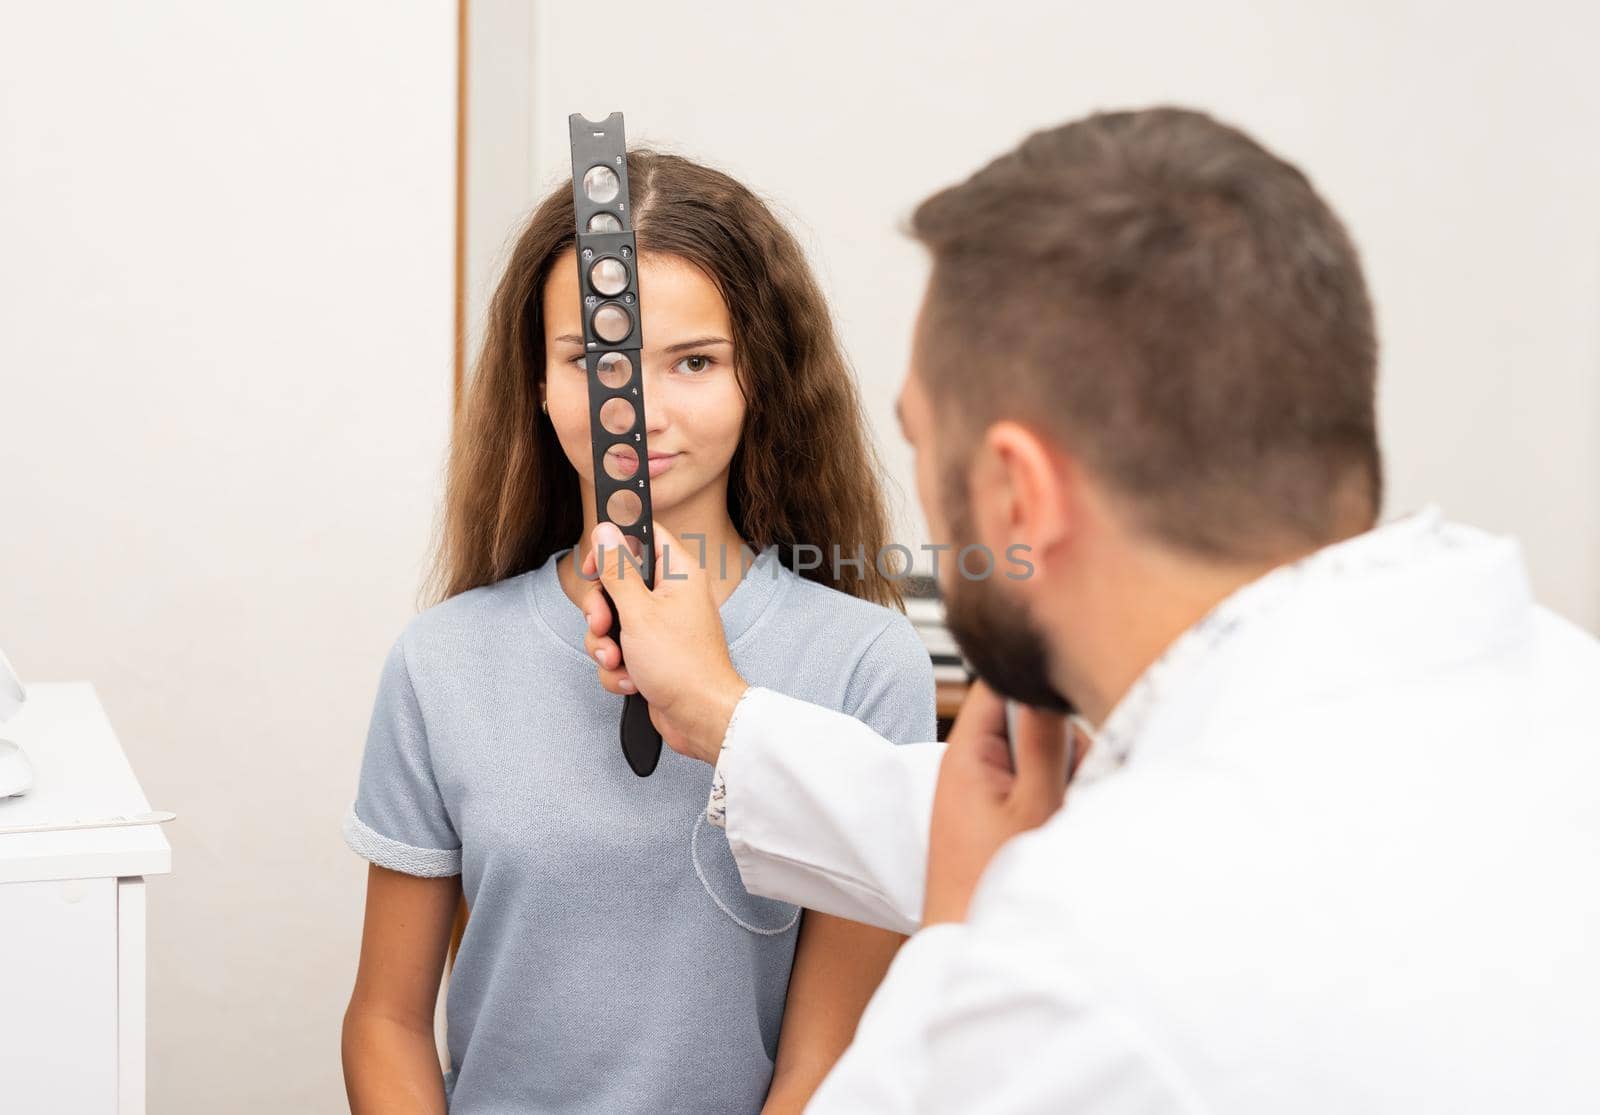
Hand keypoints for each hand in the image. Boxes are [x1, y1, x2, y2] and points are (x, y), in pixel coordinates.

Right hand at [580, 520, 748, 764]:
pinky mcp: (650, 653)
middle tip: (603, 623)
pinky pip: (618, 649)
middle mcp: (671, 595)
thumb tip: (605, 530)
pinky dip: (618, 667)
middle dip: (601, 609)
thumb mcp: (638, 612)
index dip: (614, 546)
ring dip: (605, 644)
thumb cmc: (681, 665)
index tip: (596, 567)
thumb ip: (617, 570)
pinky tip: (632, 680)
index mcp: (678, 573)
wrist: (699, 718)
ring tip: (618, 661)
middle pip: (617, 581)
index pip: (642, 535)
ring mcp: (660, 625)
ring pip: (612, 620)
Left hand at [923, 682, 1070, 925]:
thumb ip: (1044, 739)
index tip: (1072, 696)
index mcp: (969, 750)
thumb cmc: (993, 883)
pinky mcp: (999, 816)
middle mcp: (973, 764)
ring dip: (1065, 777)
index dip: (1038, 679)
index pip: (1000, 681)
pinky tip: (1059, 828)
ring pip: (1043, 757)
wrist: (967, 947)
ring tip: (1061, 817)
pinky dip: (1056, 802)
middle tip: (1068, 785)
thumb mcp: (1034, 804)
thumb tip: (1048, 676)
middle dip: (1063, 743)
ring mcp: (987, 790)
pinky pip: (1038, 788)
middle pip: (1032, 720)